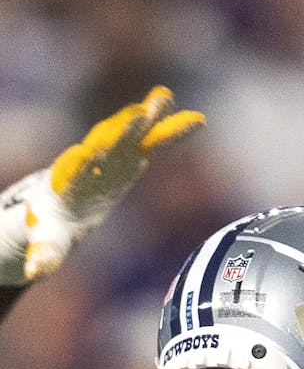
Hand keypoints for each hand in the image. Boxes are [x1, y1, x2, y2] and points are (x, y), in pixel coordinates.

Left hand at [0, 86, 204, 281]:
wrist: (57, 206)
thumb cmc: (50, 228)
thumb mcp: (48, 243)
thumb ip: (46, 255)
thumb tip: (40, 271)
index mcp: (70, 183)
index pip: (78, 169)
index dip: (87, 161)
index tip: (92, 151)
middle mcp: (91, 164)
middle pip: (108, 143)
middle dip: (123, 131)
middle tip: (140, 113)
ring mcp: (113, 157)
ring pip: (134, 135)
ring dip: (150, 117)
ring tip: (166, 97)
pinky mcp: (130, 157)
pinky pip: (153, 142)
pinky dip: (171, 131)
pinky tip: (197, 119)